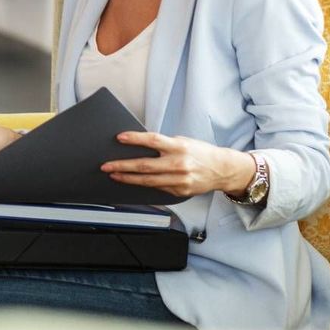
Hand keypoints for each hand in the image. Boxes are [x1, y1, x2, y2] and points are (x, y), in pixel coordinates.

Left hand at [100, 131, 255, 197]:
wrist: (222, 170)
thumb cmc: (201, 153)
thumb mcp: (183, 142)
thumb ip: (164, 145)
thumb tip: (139, 145)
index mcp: (179, 147)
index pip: (153, 141)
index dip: (135, 139)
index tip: (120, 138)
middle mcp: (179, 164)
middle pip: (145, 165)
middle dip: (122, 166)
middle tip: (106, 165)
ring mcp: (179, 180)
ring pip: (147, 181)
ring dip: (128, 178)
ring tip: (114, 175)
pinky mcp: (179, 191)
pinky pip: (157, 188)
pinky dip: (143, 185)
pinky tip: (132, 182)